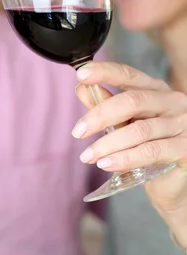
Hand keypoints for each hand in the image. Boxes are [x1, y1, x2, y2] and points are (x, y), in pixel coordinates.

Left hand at [74, 62, 186, 248]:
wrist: (172, 181)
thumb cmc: (148, 147)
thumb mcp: (124, 125)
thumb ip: (105, 107)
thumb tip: (82, 89)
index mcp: (155, 90)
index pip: (129, 75)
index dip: (104, 72)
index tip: (80, 74)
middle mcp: (172, 102)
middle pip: (133, 101)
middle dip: (100, 116)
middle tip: (78, 132)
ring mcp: (182, 124)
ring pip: (139, 130)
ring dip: (108, 144)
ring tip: (88, 156)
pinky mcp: (185, 148)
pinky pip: (150, 152)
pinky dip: (124, 158)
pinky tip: (106, 164)